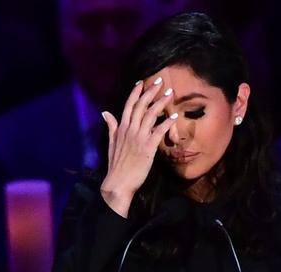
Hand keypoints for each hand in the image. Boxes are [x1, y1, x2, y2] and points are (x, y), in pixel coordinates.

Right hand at [100, 77, 177, 216]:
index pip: (128, 105)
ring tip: (170, 93)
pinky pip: (158, 132)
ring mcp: (139, 138)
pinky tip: (174, 117)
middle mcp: (129, 130)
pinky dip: (167, 123)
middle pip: (141, 106)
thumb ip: (111, 127)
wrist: (118, 182)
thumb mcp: (111, 143)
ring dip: (161, 103)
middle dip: (151, 92)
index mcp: (121, 128)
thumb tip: (105, 113)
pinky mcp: (148, 148)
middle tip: (160, 81)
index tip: (142, 82)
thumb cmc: (116, 165)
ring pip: (150, 115)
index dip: (136, 92)